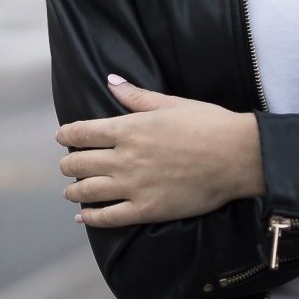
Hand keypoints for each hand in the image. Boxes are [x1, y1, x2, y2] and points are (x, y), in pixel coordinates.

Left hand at [55, 76, 263, 228]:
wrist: (237, 156)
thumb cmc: (208, 124)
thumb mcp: (170, 103)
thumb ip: (136, 96)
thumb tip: (110, 80)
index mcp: (129, 129)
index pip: (82, 133)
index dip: (67, 135)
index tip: (61, 138)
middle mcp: (125, 158)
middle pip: (79, 163)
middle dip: (68, 164)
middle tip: (67, 165)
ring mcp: (134, 186)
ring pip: (88, 191)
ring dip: (74, 191)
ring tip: (71, 191)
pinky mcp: (147, 209)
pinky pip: (109, 218)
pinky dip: (91, 218)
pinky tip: (82, 217)